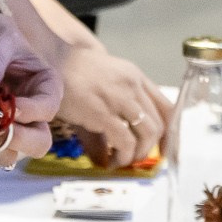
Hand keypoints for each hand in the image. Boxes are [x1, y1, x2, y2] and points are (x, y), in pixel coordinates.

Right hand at [53, 43, 169, 167]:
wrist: (50, 60)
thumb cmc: (71, 74)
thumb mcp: (101, 88)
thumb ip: (112, 115)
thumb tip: (109, 154)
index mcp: (135, 77)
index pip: (167, 107)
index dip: (171, 133)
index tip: (166, 150)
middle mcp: (132, 85)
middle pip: (159, 124)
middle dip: (151, 148)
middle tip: (136, 158)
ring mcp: (119, 98)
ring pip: (147, 134)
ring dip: (137, 154)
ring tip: (122, 161)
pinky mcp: (103, 112)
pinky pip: (125, 141)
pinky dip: (123, 156)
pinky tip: (111, 161)